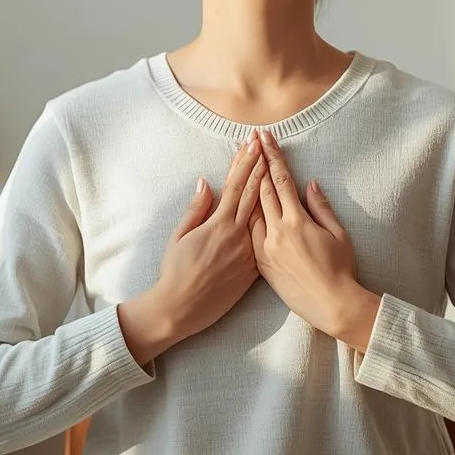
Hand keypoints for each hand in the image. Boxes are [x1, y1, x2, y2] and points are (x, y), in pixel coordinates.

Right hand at [122, 133, 267, 362]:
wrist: (181, 310)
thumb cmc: (175, 272)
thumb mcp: (180, 237)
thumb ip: (196, 209)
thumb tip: (206, 183)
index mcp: (219, 226)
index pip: (237, 186)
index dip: (245, 163)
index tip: (253, 144)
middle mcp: (238, 237)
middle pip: (255, 195)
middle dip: (261, 167)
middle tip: (269, 145)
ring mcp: (249, 253)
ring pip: (264, 216)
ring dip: (270, 191)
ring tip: (277, 169)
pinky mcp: (253, 270)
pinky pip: (265, 241)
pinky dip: (271, 223)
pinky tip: (280, 210)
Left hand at [250, 129, 371, 341]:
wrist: (331, 305)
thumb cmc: (341, 269)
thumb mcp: (338, 234)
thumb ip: (321, 207)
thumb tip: (309, 185)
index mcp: (297, 221)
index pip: (281, 181)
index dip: (272, 157)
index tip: (265, 139)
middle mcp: (277, 232)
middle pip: (261, 190)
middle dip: (255, 163)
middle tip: (248, 142)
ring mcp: (265, 248)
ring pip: (249, 210)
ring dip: (245, 186)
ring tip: (239, 166)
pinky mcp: (260, 264)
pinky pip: (247, 233)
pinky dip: (243, 215)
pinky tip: (237, 203)